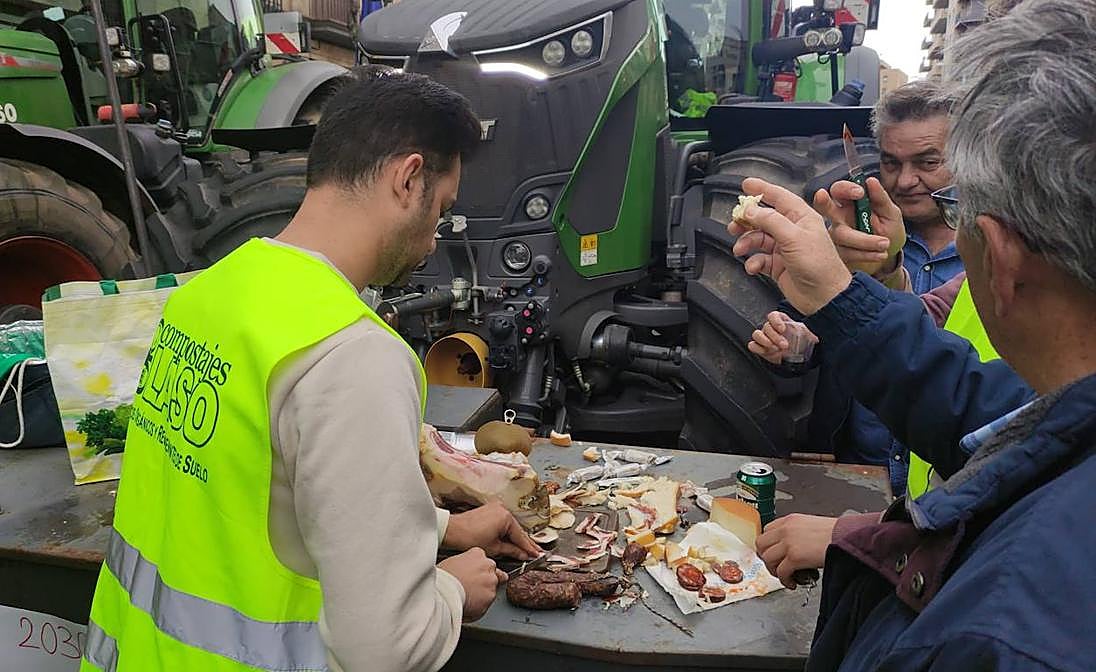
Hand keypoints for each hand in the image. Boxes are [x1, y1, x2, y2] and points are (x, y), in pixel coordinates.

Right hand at [438, 547, 506, 621]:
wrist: (444, 592)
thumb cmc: (443, 577)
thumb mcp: (451, 562)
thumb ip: (464, 563)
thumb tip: (464, 569)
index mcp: (477, 554)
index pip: (484, 560)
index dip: (478, 570)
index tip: (472, 576)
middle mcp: (488, 566)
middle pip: (491, 574)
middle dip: (484, 581)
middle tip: (471, 588)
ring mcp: (491, 582)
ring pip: (490, 589)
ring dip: (482, 594)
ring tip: (467, 598)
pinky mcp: (490, 597)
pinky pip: (487, 603)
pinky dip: (480, 606)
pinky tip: (468, 605)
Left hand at [443, 501, 542, 559]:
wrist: (452, 530)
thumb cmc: (469, 538)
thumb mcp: (494, 548)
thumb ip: (512, 551)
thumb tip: (523, 555)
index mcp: (506, 517)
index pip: (521, 536)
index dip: (529, 548)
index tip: (536, 555)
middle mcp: (502, 509)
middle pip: (517, 530)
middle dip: (525, 543)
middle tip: (535, 552)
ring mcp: (495, 508)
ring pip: (510, 526)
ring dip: (515, 538)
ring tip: (525, 549)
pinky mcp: (489, 510)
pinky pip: (502, 522)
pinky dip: (506, 532)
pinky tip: (511, 540)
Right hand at [729, 178, 852, 314]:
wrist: (825, 298)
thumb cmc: (819, 265)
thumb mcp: (794, 237)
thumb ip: (770, 221)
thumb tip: (751, 210)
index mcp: (801, 218)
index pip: (779, 197)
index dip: (762, 189)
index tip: (746, 184)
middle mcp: (792, 230)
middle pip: (764, 218)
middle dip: (747, 221)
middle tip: (734, 224)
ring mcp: (784, 248)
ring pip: (758, 238)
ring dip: (747, 242)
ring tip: (740, 249)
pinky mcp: (778, 265)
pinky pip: (759, 258)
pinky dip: (753, 262)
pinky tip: (753, 267)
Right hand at [748, 311, 817, 364]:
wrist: (794, 357)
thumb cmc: (799, 343)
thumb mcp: (806, 336)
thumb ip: (810, 333)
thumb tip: (816, 337)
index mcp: (780, 321)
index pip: (773, 315)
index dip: (776, 321)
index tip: (783, 329)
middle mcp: (771, 328)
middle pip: (766, 326)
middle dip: (775, 336)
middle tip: (784, 345)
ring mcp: (764, 338)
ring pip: (757, 334)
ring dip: (765, 341)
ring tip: (775, 348)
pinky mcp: (760, 348)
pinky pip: (752, 345)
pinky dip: (758, 348)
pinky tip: (767, 352)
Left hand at [755, 514, 836, 589]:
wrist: (848, 538)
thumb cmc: (837, 533)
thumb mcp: (812, 526)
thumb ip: (798, 533)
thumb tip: (792, 548)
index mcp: (790, 520)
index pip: (767, 531)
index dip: (768, 545)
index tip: (773, 554)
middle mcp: (786, 529)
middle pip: (761, 544)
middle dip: (766, 558)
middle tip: (776, 566)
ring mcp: (788, 543)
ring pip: (768, 559)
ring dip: (774, 571)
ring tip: (785, 576)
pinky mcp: (794, 557)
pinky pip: (781, 572)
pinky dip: (785, 580)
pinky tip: (793, 583)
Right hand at [813, 178, 905, 275]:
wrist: (890, 256)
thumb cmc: (889, 231)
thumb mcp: (891, 213)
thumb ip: (880, 198)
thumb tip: (870, 180)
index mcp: (850, 204)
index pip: (838, 190)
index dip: (845, 189)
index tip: (860, 192)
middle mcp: (838, 218)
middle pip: (823, 207)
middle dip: (824, 202)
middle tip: (829, 198)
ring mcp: (834, 237)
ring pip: (839, 235)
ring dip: (863, 240)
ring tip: (885, 243)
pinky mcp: (836, 254)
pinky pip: (845, 253)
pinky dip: (865, 254)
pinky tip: (880, 254)